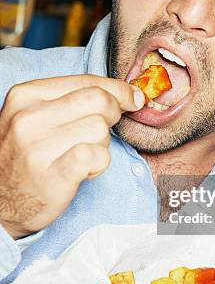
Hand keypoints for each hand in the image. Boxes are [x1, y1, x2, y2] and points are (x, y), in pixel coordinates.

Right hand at [0, 74, 144, 238]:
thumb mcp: (35, 117)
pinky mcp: (54, 175)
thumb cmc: (26, 156)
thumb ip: (73, 99)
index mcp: (26, 95)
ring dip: (102, 144)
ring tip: (82, 155)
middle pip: (98, 100)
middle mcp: (28, 118)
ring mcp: (38, 147)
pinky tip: (85, 170)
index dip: (117, 88)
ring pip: (100, 129)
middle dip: (113, 113)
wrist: (0, 203)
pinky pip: (97, 156)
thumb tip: (128, 94)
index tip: (132, 97)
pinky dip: (100, 164)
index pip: (86, 80)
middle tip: (104, 129)